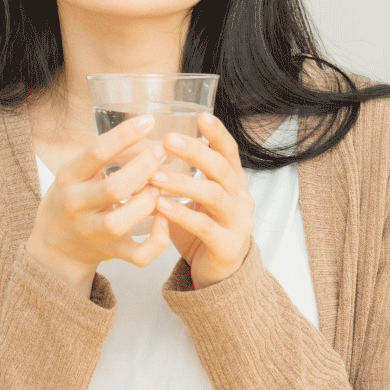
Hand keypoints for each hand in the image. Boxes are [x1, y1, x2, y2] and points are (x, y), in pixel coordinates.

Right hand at [26, 114, 173, 288]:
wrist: (55, 244)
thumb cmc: (72, 197)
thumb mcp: (78, 171)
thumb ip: (107, 155)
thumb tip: (147, 135)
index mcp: (68, 177)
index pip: (95, 153)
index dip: (124, 136)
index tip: (149, 121)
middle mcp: (77, 205)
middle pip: (114, 188)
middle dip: (144, 168)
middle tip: (162, 152)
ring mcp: (92, 232)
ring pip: (122, 222)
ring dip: (147, 202)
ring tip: (160, 186)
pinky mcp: (110, 252)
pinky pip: (138, 255)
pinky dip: (157, 241)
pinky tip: (165, 221)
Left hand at [151, 113, 255, 288]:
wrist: (217, 273)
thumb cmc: (201, 228)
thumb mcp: (194, 198)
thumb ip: (181, 175)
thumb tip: (149, 145)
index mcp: (233, 183)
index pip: (229, 152)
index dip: (217, 134)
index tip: (200, 115)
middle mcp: (241, 198)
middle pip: (221, 168)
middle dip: (195, 152)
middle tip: (168, 139)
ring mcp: (238, 222)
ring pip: (213, 196)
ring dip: (183, 183)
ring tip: (156, 176)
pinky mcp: (228, 246)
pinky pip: (204, 227)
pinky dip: (181, 215)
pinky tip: (161, 207)